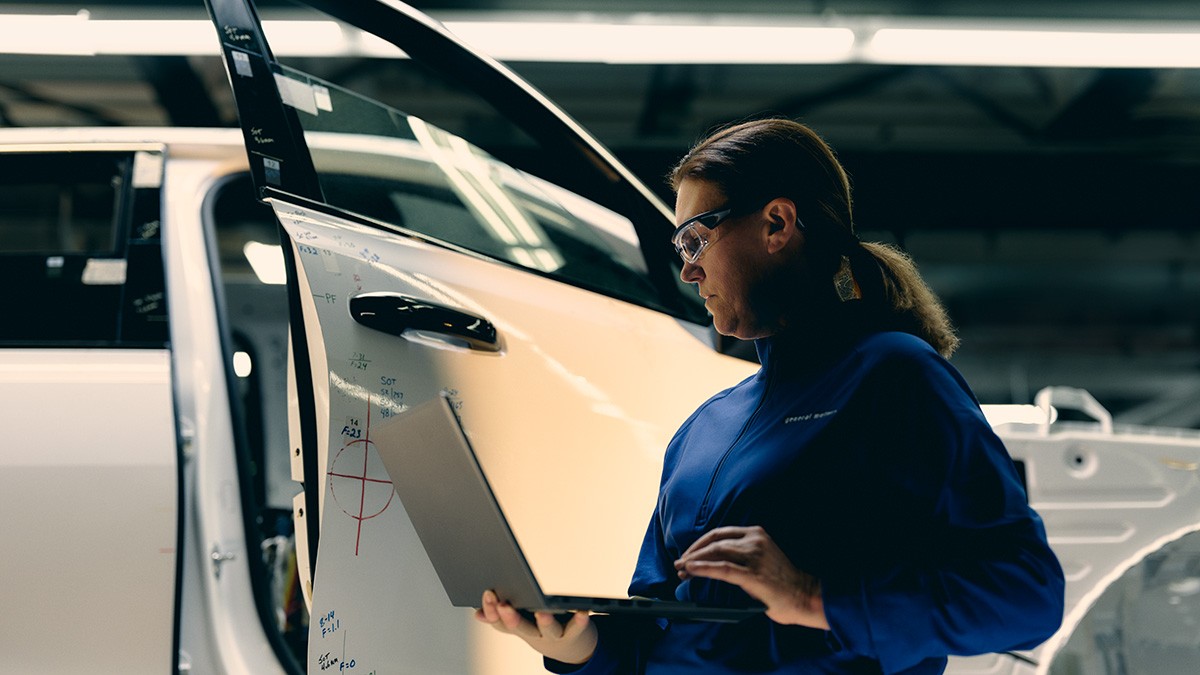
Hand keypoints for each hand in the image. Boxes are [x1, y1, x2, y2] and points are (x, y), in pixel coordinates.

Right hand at [474, 590, 596, 664]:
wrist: (570, 648)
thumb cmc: (542, 628)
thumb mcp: (520, 624)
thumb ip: (500, 617)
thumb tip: (477, 613)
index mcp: (519, 627)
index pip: (499, 622)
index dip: (491, 610)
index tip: (488, 594)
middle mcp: (534, 634)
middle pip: (520, 627)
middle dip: (510, 617)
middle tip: (503, 605)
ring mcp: (554, 635)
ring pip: (548, 630)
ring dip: (544, 622)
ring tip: (541, 612)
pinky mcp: (574, 633)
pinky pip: (576, 627)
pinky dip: (579, 620)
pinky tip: (582, 611)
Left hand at [675, 525, 828, 628]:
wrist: (805, 596)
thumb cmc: (782, 582)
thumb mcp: (760, 558)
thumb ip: (740, 555)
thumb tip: (711, 562)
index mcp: (756, 533)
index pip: (719, 533)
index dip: (699, 544)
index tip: (687, 555)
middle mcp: (754, 540)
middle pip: (714, 541)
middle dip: (693, 553)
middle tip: (679, 564)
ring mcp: (754, 556)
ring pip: (715, 552)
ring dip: (694, 562)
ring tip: (682, 570)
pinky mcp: (753, 574)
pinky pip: (722, 568)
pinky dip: (703, 569)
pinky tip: (691, 571)